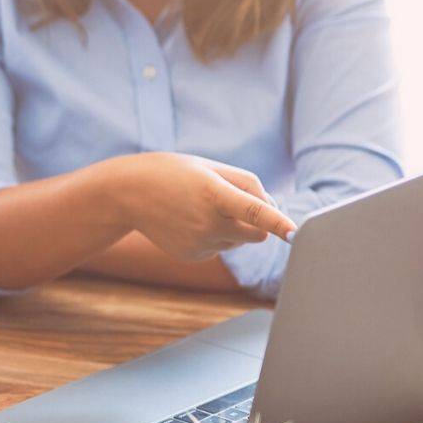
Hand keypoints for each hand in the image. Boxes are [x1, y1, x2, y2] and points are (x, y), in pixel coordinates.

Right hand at [96, 152, 297, 261]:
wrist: (128, 194)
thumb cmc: (174, 173)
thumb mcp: (210, 167)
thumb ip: (247, 184)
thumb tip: (273, 209)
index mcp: (213, 194)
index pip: (253, 210)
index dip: (276, 221)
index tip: (294, 232)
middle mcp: (207, 223)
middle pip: (258, 234)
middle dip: (258, 223)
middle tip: (235, 202)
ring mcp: (199, 243)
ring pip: (239, 241)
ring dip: (233, 227)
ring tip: (201, 207)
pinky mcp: (193, 256)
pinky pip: (221, 248)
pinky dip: (215, 236)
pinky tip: (190, 221)